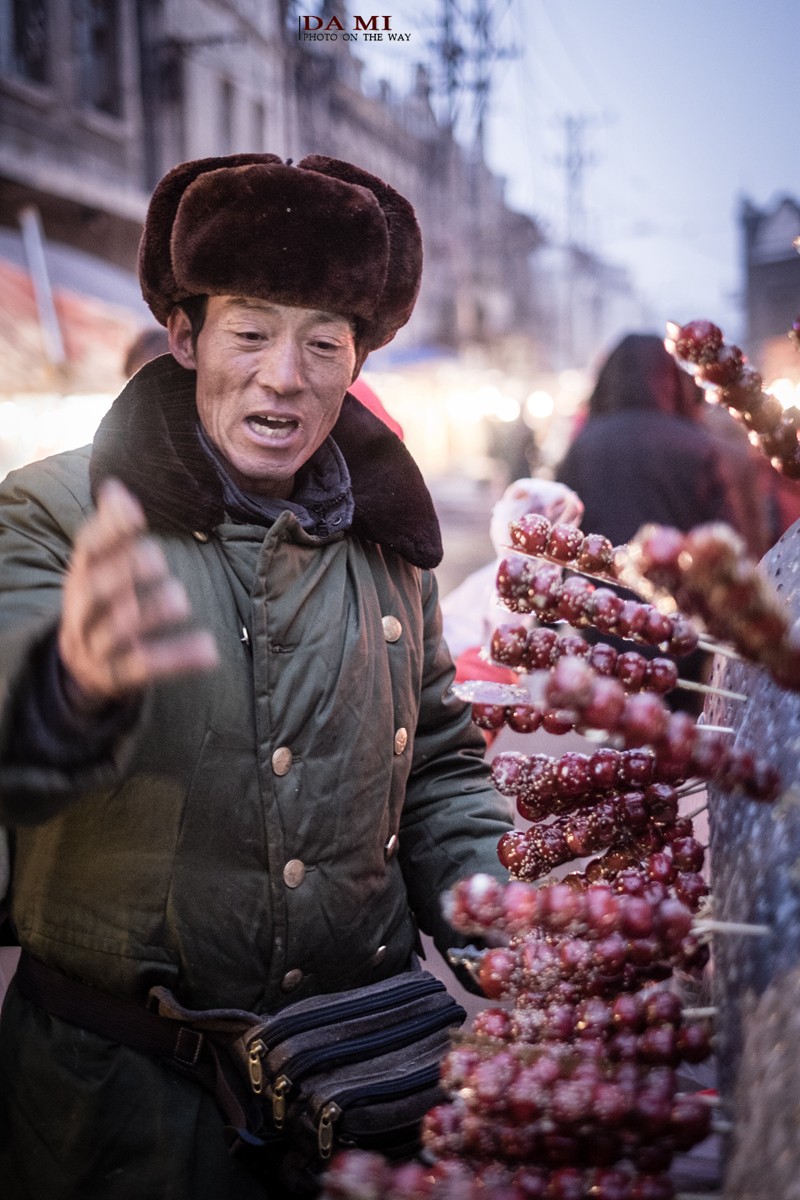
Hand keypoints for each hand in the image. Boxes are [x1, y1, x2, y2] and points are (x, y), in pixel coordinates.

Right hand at [58, 478, 218, 707]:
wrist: (78, 666)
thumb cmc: (100, 602)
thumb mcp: (98, 568)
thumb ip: (111, 529)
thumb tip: (116, 486)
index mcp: (80, 576)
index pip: (86, 550)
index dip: (109, 531)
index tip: (138, 515)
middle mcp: (82, 610)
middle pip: (95, 590)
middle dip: (125, 572)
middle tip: (159, 559)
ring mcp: (96, 645)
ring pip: (117, 630)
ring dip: (149, 613)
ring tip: (181, 599)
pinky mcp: (116, 676)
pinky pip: (145, 667)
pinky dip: (177, 658)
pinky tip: (209, 650)